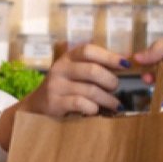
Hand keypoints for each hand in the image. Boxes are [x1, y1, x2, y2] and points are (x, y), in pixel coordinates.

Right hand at [0, 43, 127, 148]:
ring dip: (107, 99)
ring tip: (115, 105)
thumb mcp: (75, 73)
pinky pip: (80, 103)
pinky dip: (93, 108)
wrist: (36, 107)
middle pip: (92, 70)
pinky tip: (96, 111)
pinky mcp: (54, 102)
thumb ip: (94, 68)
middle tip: (116, 89)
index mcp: (68, 58)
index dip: (109, 56)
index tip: (125, 64)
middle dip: (110, 81)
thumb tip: (126, 63)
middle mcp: (60, 68)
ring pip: (90, 90)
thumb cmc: (64, 89)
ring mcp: (56, 85)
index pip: (89, 50)